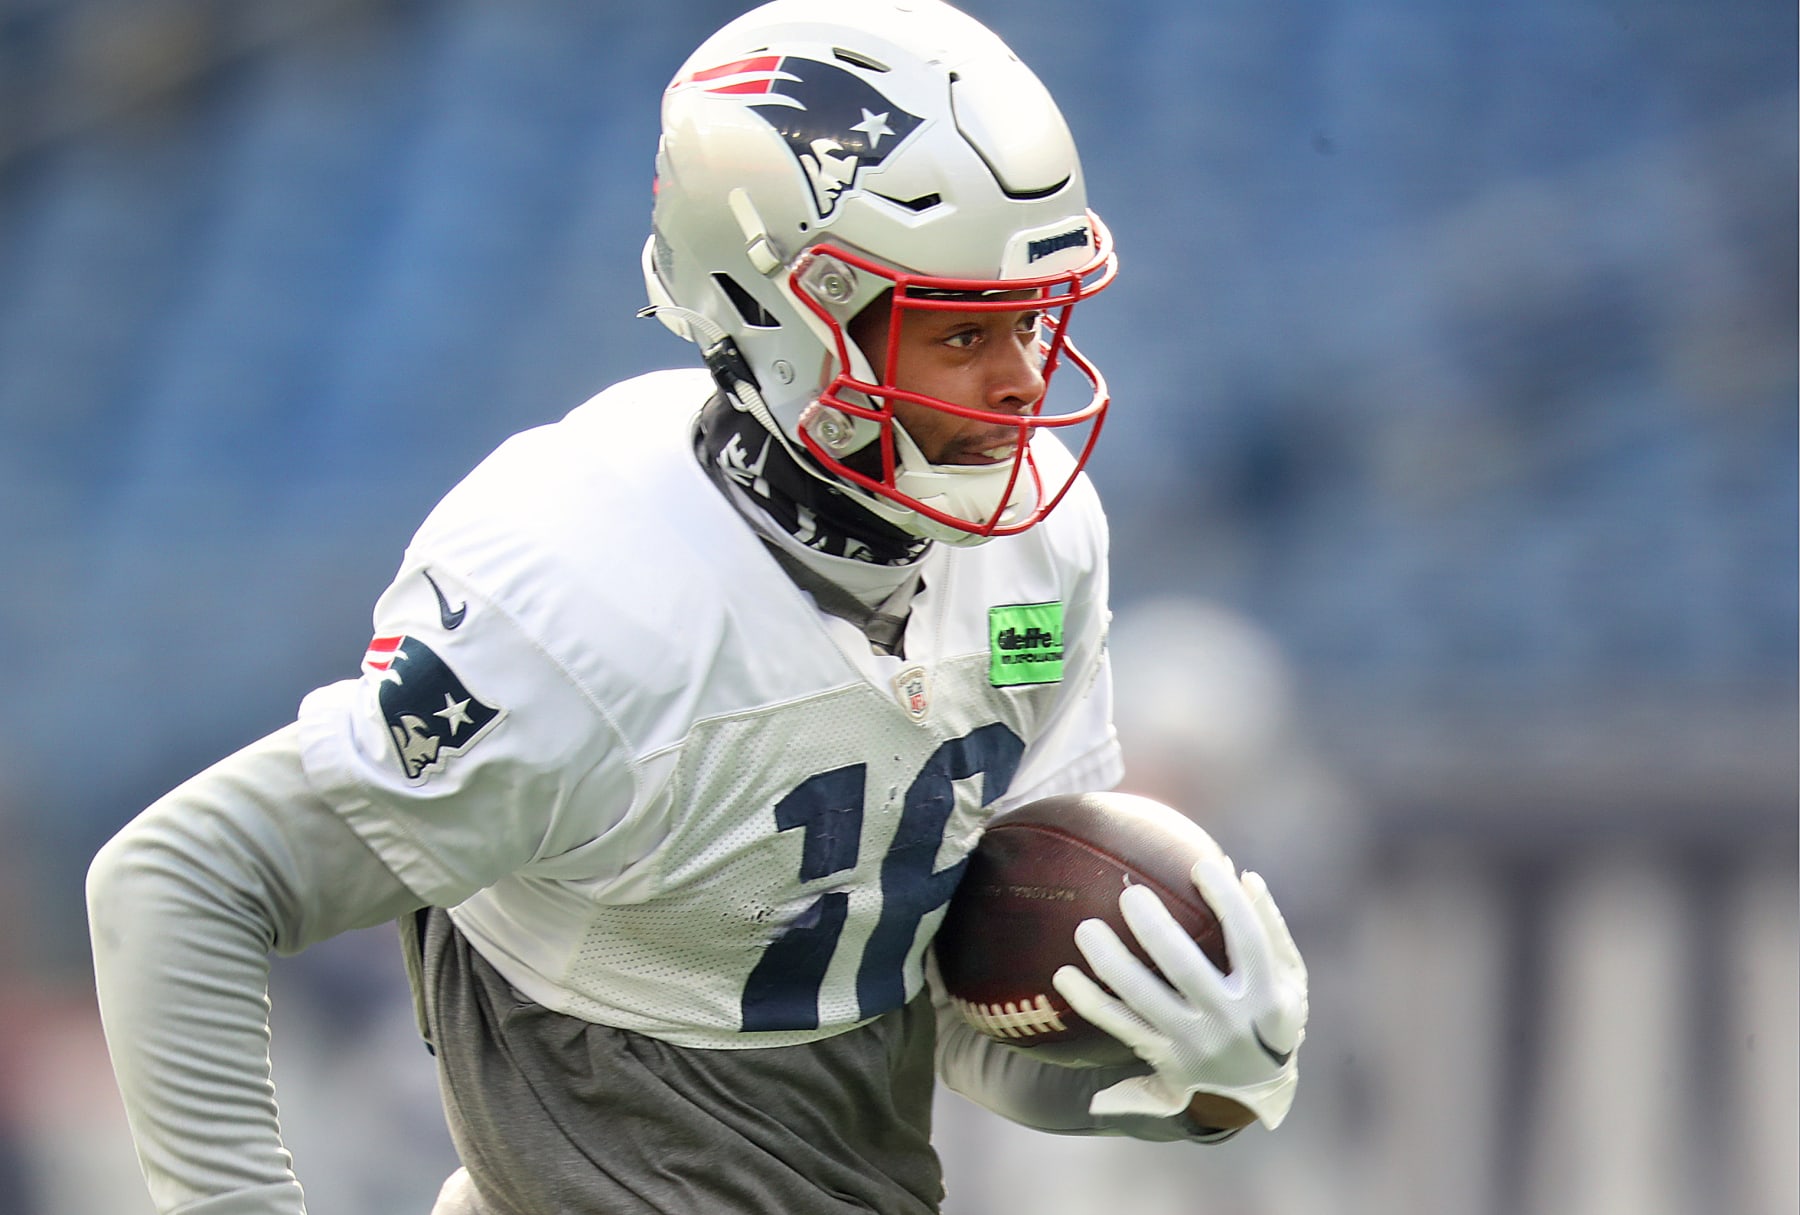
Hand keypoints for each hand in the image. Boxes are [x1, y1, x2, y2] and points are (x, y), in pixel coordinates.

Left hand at [1051, 855, 1307, 1128]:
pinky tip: (1064, 974)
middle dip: (1155, 929)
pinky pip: (1120, 1026)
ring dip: (1110, 962)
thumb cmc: (1270, 1019)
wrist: (1254, 1091)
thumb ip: (1272, 930)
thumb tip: (1246, 876)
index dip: (1227, 901)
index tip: (1202, 864)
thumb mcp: (1290, 981)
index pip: (1249, 940)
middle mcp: (1229, 1022)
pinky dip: (1089, 1001)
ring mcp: (1193, 1043)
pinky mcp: (1163, 1057)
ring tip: (1086, 928)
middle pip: (1186, 969)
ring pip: (1144, 1000)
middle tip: (1130, 894)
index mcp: (1268, 998)